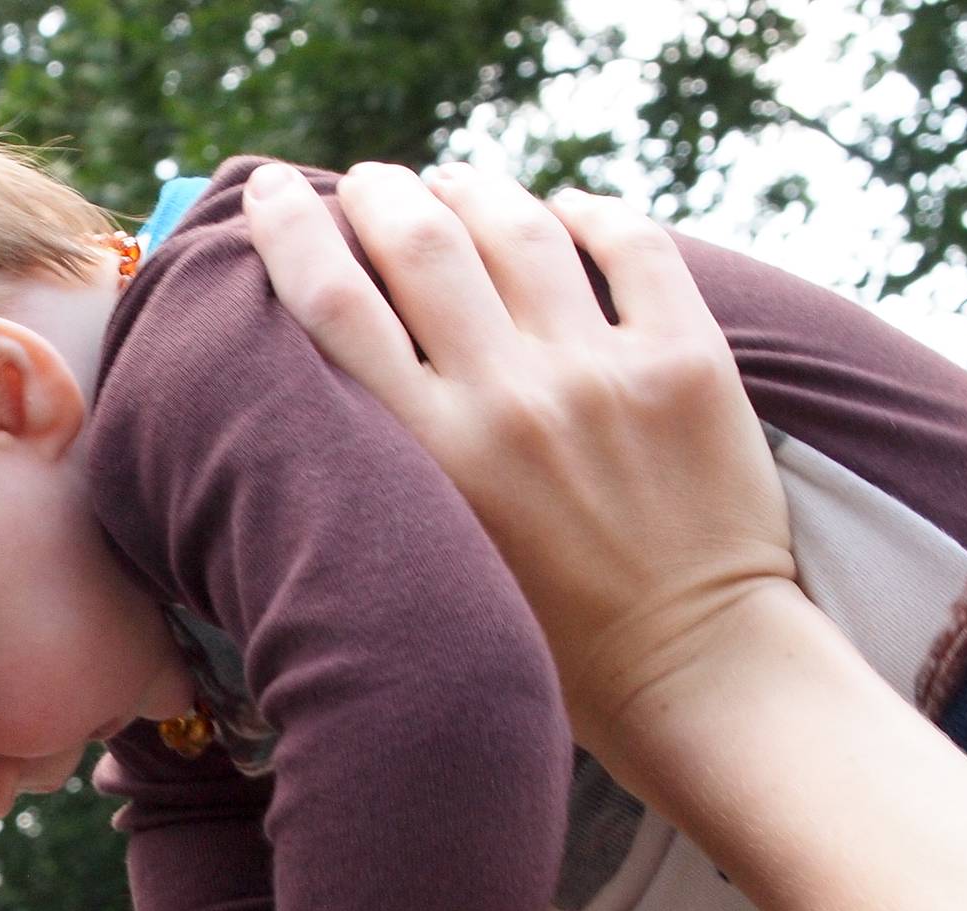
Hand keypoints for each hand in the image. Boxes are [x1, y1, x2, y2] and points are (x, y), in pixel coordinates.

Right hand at [241, 160, 799, 752]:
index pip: (335, 303)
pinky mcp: (688, 362)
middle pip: (418, 240)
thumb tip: (349, 365)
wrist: (695, 671)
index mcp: (432, 456)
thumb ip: (390, 466)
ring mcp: (604, 374)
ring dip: (473, 189)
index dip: (292, 229)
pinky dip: (588, 211)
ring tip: (454, 186)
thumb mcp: (434, 554)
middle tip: (369, 184)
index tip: (272, 191)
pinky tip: (563, 213)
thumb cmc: (550, 640)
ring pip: (518, 225)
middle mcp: (510, 401)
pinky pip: (631, 241)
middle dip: (380, 193)